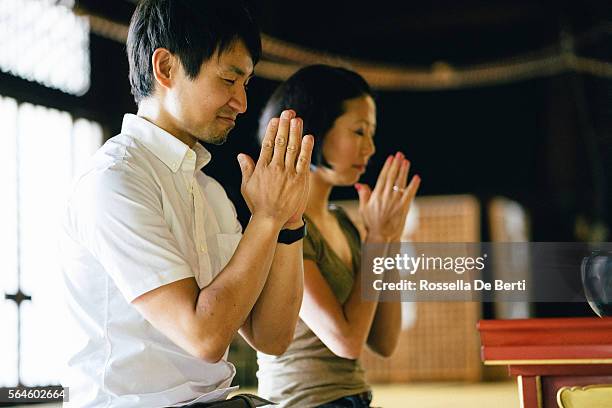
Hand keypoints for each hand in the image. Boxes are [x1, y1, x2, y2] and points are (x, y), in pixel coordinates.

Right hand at [237, 110, 313, 228]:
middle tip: (288, 113)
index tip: (276, 119)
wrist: (270, 219)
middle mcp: (275, 168)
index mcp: (262, 167)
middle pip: (280, 142)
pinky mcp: (299, 180)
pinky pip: (303, 161)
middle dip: (284, 125)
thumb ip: (246, 169)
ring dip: (295, 132)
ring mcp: (288, 173)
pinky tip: (308, 137)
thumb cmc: (257, 204)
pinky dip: (306, 149)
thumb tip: (241, 155)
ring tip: (297, 120)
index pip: (268, 144)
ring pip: (292, 148)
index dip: (272, 130)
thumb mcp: (246, 186)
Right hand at [355, 152, 419, 241]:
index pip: (383, 177)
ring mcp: (395, 202)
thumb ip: (363, 194)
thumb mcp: (363, 208)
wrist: (381, 236)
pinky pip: (410, 194)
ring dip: (404, 171)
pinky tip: (417, 177)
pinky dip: (413, 185)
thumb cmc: (371, 223)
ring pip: (400, 183)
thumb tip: (358, 183)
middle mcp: (386, 197)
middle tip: (400, 154)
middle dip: (396, 164)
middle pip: (392, 177)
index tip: (391, 157)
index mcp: (376, 195)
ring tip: (407, 161)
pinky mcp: (403, 208)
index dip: (387, 166)